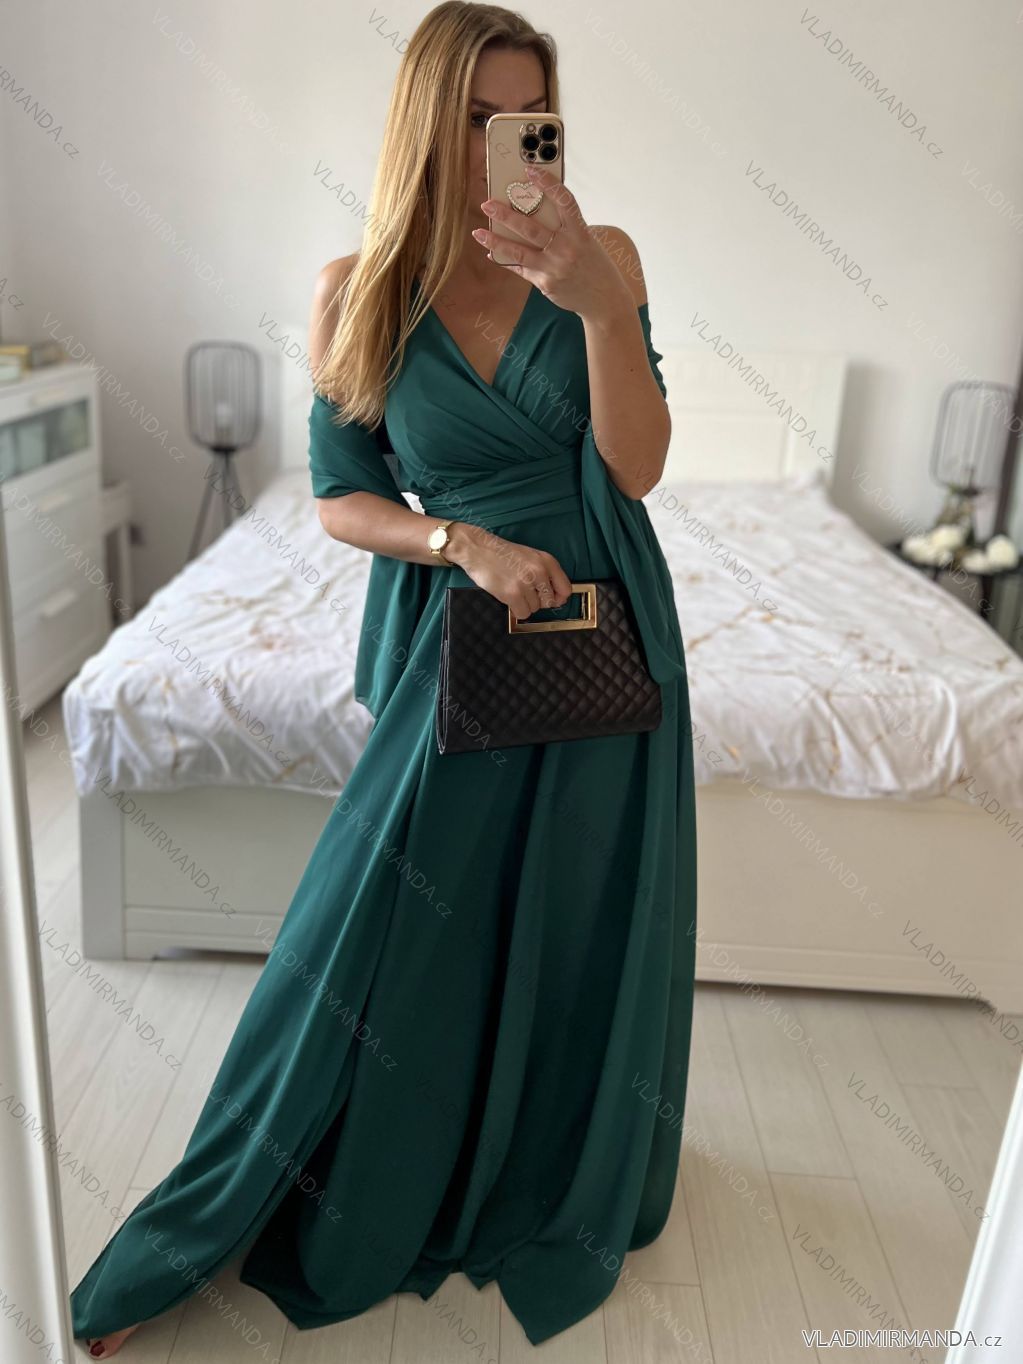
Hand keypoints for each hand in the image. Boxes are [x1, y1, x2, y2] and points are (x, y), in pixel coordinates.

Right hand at [445, 521, 573, 619]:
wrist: (478, 549)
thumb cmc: (503, 554)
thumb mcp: (531, 556)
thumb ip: (546, 574)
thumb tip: (558, 599)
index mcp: (547, 561)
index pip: (566, 589)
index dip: (558, 597)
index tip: (548, 598)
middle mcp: (539, 571)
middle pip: (549, 602)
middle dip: (538, 601)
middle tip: (524, 591)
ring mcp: (526, 583)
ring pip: (535, 609)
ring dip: (524, 604)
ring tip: (512, 589)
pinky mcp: (512, 594)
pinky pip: (523, 613)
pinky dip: (516, 609)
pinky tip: (508, 597)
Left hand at [472, 165, 633, 324]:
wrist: (604, 300)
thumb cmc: (594, 265)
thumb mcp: (587, 241)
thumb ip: (565, 228)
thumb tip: (534, 212)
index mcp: (580, 232)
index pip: (564, 201)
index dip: (547, 183)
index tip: (529, 169)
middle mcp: (566, 248)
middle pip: (531, 228)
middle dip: (506, 215)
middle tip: (487, 205)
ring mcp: (554, 267)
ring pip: (519, 251)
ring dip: (496, 240)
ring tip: (478, 232)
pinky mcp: (545, 283)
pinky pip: (521, 268)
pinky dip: (505, 260)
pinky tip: (491, 252)